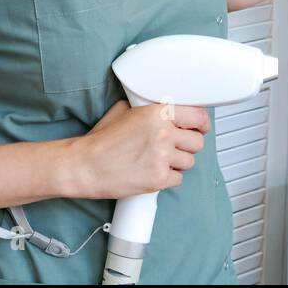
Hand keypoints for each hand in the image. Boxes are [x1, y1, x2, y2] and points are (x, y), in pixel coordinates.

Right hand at [70, 99, 209, 198]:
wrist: (85, 166)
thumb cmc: (100, 141)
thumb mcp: (123, 111)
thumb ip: (147, 109)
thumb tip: (162, 108)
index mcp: (157, 113)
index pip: (198, 117)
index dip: (201, 124)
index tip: (200, 127)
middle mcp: (163, 134)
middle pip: (197, 141)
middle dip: (188, 145)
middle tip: (175, 146)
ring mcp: (162, 158)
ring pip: (189, 162)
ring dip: (178, 162)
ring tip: (159, 160)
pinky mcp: (159, 179)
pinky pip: (178, 179)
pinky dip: (169, 178)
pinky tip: (154, 172)